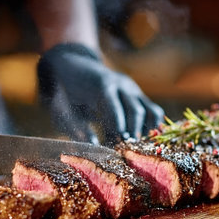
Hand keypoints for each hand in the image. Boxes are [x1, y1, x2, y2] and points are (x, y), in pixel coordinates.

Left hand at [37, 44, 163, 144]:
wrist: (76, 68)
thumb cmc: (67, 93)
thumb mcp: (64, 108)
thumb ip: (76, 126)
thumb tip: (93, 145)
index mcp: (101, 85)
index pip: (114, 108)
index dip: (116, 128)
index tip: (115, 146)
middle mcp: (121, 84)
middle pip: (134, 110)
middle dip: (131, 132)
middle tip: (126, 150)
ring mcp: (132, 89)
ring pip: (148, 110)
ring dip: (143, 131)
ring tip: (136, 147)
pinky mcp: (139, 95)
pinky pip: (153, 110)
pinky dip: (153, 125)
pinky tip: (144, 140)